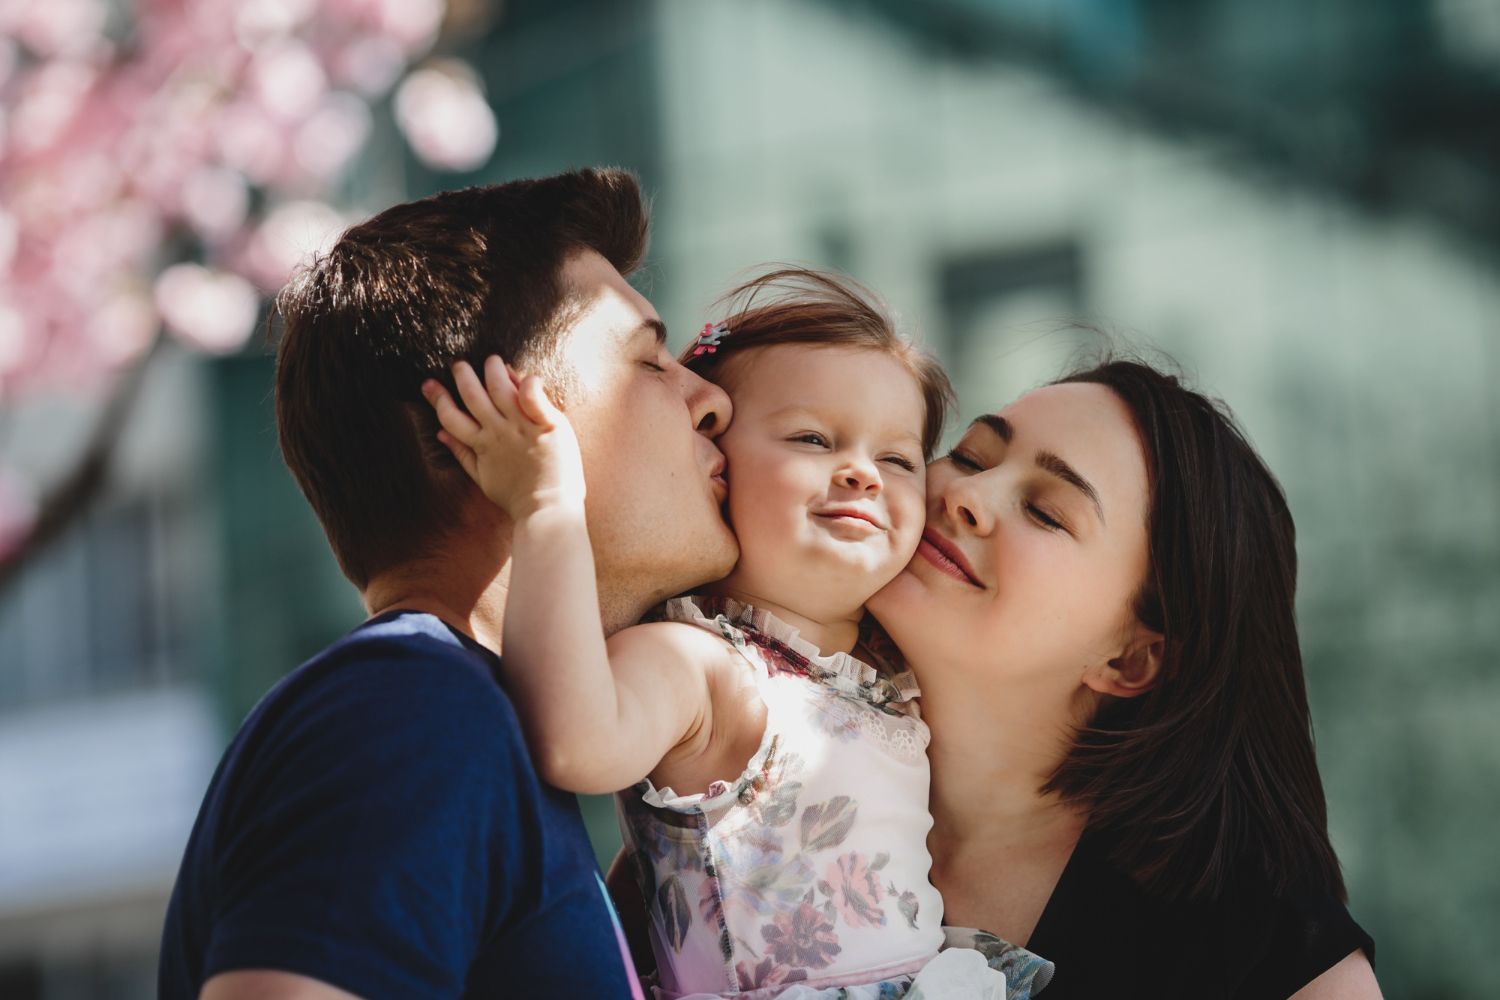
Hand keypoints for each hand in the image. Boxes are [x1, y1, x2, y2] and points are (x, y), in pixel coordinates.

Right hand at [422, 357, 585, 520]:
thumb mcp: (482, 478)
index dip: (437, 398)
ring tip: (491, 360)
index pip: (451, 415)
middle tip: (459, 364)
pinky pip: (534, 396)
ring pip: (499, 387)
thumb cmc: (517, 497)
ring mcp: (522, 427)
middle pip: (472, 395)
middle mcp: (498, 431)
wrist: (547, 510)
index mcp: (481, 444)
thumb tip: (440, 433)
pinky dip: (528, 382)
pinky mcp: (547, 425)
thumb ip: (461, 453)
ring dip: (492, 369)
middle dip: (462, 375)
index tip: (428, 383)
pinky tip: (523, 374)